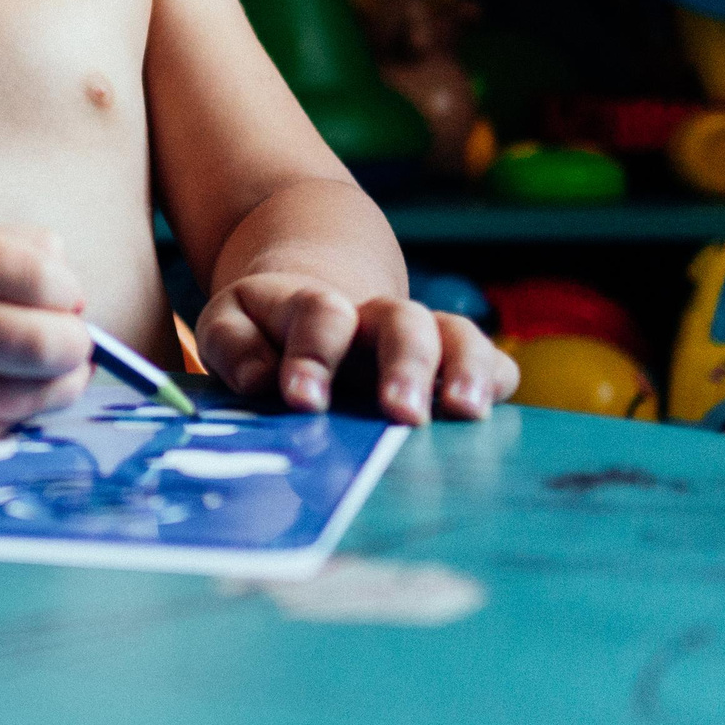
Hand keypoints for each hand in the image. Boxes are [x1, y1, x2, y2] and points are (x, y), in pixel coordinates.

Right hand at [0, 223, 92, 440]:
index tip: (60, 288)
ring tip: (46, 359)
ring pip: (33, 394)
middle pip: (42, 345)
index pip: (34, 275)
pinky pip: (3, 423)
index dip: (64, 285)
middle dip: (74, 339)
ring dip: (60, 377)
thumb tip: (68, 282)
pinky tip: (10, 383)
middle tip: (68, 331)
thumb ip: (6, 249)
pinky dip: (24, 404)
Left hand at [196, 272, 519, 424]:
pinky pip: (490, 363)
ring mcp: (420, 339)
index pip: (321, 316)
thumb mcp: (230, 325)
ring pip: (454, 336)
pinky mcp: (454, 363)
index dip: (313, 354)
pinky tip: (490, 416)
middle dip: (404, 365)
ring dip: (465, 370)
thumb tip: (261, 378)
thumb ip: (233, 346)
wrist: (313, 308)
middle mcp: (375, 319)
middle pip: (402, 322)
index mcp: (314, 308)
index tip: (303, 399)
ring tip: (465, 413)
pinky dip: (494, 382)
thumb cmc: (265, 332)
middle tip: (399, 414)